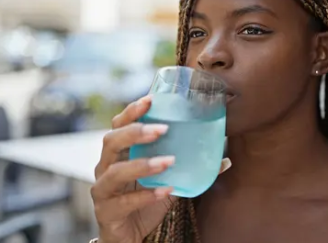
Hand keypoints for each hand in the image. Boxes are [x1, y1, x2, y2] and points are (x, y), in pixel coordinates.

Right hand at [91, 95, 176, 242]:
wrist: (128, 237)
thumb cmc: (145, 202)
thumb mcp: (168, 181)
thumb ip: (190, 168)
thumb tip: (224, 159)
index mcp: (118, 154)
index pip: (119, 125)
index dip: (132, 111)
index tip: (151, 99)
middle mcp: (105, 167)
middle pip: (110, 141)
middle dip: (135, 132)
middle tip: (162, 129)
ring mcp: (103, 190)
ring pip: (114, 172)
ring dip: (142, 164)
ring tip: (168, 161)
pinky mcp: (107, 213)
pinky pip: (123, 202)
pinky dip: (145, 196)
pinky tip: (166, 190)